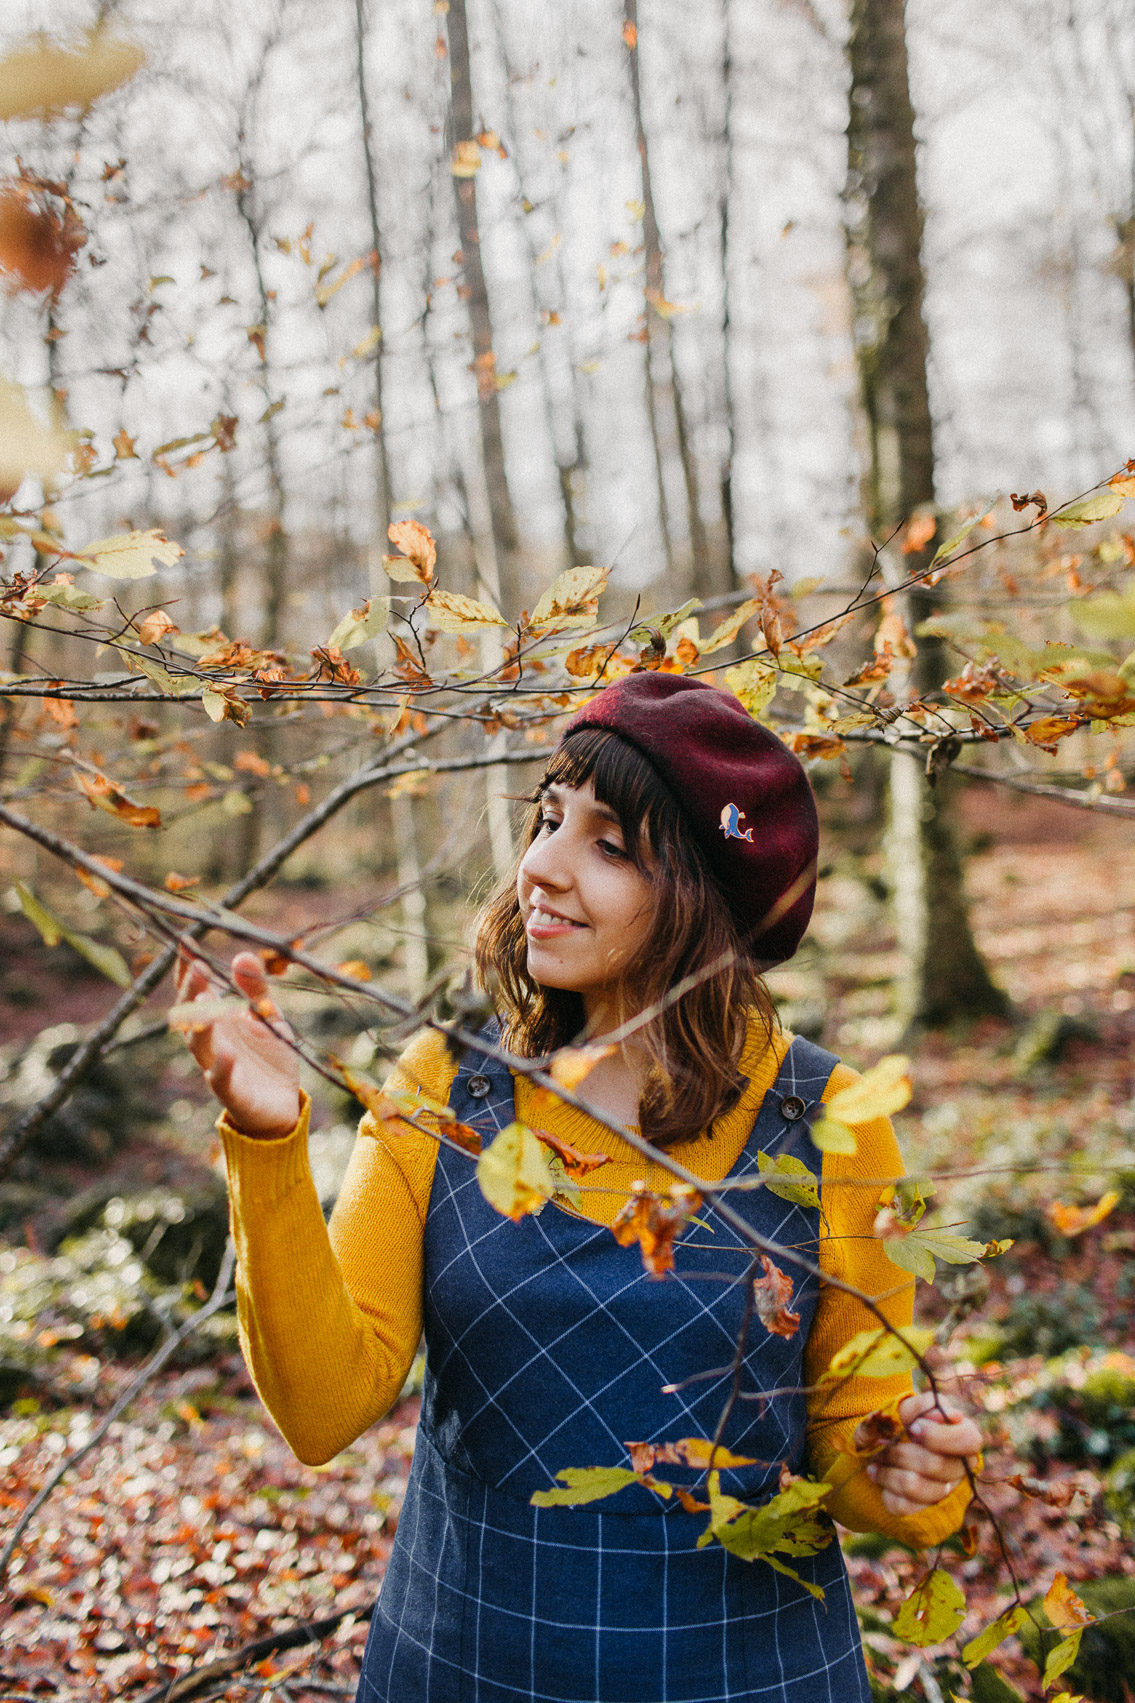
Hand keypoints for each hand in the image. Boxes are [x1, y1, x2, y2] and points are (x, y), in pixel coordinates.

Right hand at [175, 948, 300, 1138]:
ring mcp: (218, 1067)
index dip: (189, 971)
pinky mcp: (232, 1092)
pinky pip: (221, 1080)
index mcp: (219, 1021)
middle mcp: (212, 1042)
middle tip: (197, 967)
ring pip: (200, 1046)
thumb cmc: (269, 1056)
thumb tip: (243, 954)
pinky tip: (227, 1052)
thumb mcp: (267, 1017)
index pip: (197, 993)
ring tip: (206, 1001)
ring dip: (202, 1024)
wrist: (282, 1104)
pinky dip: (222, 1067)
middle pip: (192, 1015)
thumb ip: (255, 990)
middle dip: (193, 991)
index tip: (186, 945)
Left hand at [860, 1392, 981, 1517]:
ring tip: (876, 1459)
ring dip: (888, 1470)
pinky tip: (878, 1474)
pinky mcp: (925, 1512)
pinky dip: (884, 1488)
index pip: (968, 1440)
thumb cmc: (902, 1423)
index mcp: (964, 1437)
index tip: (912, 1428)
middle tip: (883, 1443)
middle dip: (901, 1452)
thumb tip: (949, 1414)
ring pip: (915, 1486)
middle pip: (936, 1465)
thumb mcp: (909, 1407)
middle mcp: (960, 1467)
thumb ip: (924, 1406)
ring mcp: (945, 1493)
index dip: (939, 1435)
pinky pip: (903, 1506)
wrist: (883, 1447)